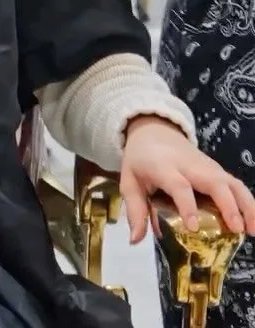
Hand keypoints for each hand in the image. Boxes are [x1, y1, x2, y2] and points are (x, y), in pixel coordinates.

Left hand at [120, 115, 254, 244]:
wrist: (155, 131)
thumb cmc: (141, 160)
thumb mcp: (130, 180)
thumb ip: (134, 210)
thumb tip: (135, 241)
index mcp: (165, 167)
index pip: (179, 184)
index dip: (186, 205)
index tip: (192, 227)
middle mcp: (190, 165)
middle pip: (214, 181)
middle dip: (227, 204)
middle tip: (236, 229)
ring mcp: (207, 166)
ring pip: (231, 182)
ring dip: (245, 205)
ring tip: (252, 230)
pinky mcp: (218, 170)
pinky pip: (236, 184)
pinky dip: (248, 202)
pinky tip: (253, 223)